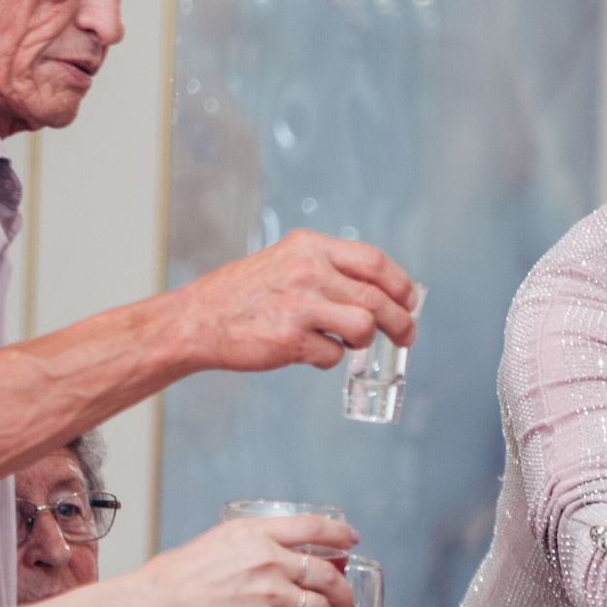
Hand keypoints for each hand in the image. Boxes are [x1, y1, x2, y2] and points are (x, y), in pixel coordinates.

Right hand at [108, 514, 357, 606]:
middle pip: (324, 571)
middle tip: (347, 601)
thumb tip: (255, 562)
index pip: (311, 526)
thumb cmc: (169, 580)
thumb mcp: (213, 545)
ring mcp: (266, 590)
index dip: (338, 534)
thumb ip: (243, 551)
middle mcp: (267, 557)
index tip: (351, 540)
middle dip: (343, 590)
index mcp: (254, 533)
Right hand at [173, 230, 418, 373]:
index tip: (409, 299)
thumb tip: (379, 292)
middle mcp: (307, 271)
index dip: (400, 282)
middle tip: (406, 335)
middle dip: (401, 322)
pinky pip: (333, 355)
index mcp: (309, 247)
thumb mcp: (285, 262)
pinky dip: (326, 359)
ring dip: (362, 341)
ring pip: (364, 327)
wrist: (196, 320)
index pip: (373, 260)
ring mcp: (299, 306)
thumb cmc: (243, 295)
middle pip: (378, 298)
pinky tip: (307, 352)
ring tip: (346, 342)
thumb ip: (327, 270)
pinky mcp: (290, 340)